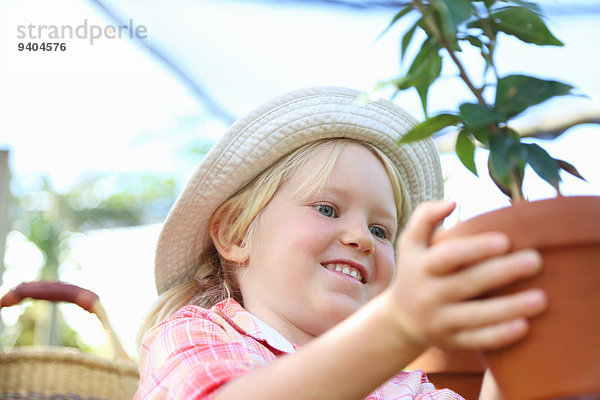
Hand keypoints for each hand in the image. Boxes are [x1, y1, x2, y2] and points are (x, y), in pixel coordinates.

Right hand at [384, 201, 546, 349]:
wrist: (399, 319)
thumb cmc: (415, 270)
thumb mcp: (411, 243)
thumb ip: (425, 216)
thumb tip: (453, 202)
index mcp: (421, 266)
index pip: (447, 256)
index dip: (475, 249)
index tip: (505, 240)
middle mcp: (428, 294)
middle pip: (467, 284)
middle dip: (502, 272)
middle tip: (535, 260)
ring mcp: (439, 320)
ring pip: (476, 316)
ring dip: (509, 308)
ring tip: (541, 298)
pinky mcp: (450, 341)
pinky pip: (476, 340)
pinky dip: (499, 335)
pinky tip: (524, 326)